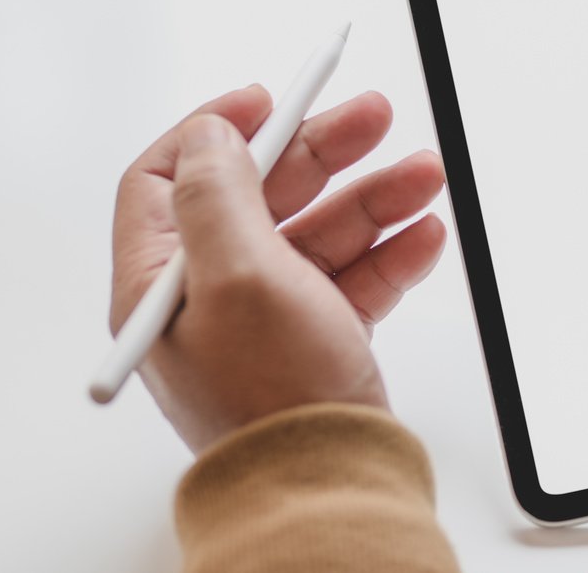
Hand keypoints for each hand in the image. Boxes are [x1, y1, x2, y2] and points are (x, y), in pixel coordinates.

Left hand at [110, 85, 447, 451]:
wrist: (330, 489)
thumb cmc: (272, 402)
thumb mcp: (237, 274)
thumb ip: (217, 192)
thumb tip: (208, 136)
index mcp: (162, 285)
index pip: (166, 180)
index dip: (217, 131)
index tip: (270, 98)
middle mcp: (209, 299)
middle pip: (260, 196)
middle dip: (321, 153)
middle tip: (374, 115)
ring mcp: (266, 321)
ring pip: (320, 233)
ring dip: (374, 199)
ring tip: (423, 176)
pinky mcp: (318, 342)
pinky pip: (355, 279)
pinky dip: (392, 253)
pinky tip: (424, 235)